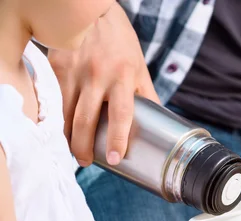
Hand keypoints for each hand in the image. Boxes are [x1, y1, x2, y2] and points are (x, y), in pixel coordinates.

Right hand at [48, 3, 158, 166]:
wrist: (92, 12)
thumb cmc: (121, 44)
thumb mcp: (139, 68)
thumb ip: (147, 95)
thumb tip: (162, 123)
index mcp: (123, 77)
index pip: (121, 115)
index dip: (118, 139)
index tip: (116, 159)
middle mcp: (97, 76)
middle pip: (86, 121)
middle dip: (84, 147)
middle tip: (87, 163)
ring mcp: (74, 72)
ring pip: (66, 114)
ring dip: (68, 137)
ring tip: (75, 151)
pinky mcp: (57, 68)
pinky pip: (55, 101)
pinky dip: (57, 119)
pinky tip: (62, 130)